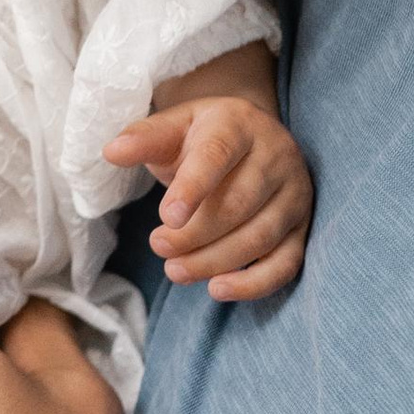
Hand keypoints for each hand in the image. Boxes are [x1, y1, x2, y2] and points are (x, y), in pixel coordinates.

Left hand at [105, 95, 311, 298]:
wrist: (250, 135)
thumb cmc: (202, 136)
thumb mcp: (173, 127)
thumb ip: (144, 138)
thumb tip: (112, 151)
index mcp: (239, 124)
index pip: (217, 155)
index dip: (193, 188)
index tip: (166, 218)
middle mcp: (276, 156)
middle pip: (238, 204)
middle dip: (194, 233)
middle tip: (158, 245)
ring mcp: (294, 193)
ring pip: (260, 237)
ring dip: (214, 260)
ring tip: (175, 270)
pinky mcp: (301, 226)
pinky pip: (285, 263)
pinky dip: (254, 283)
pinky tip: (217, 289)